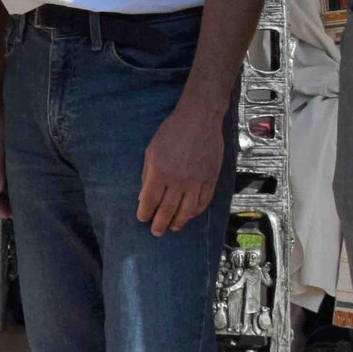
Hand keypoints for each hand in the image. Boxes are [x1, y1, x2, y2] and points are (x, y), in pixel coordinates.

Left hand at [136, 101, 224, 236]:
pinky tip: (188, 215)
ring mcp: (196, 181)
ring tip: (173, 228)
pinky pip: (203, 202)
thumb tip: (143, 196)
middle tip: (156, 232)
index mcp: (159, 171)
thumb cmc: (172, 131)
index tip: (142, 218)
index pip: (149, 200)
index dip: (144, 213)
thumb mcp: (151, 150)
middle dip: (159, 224)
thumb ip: (147, 174)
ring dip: (178, 222)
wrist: (199, 119)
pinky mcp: (210, 180)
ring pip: (186, 211)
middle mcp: (178, 180)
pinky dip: (195, 212)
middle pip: (167, 210)